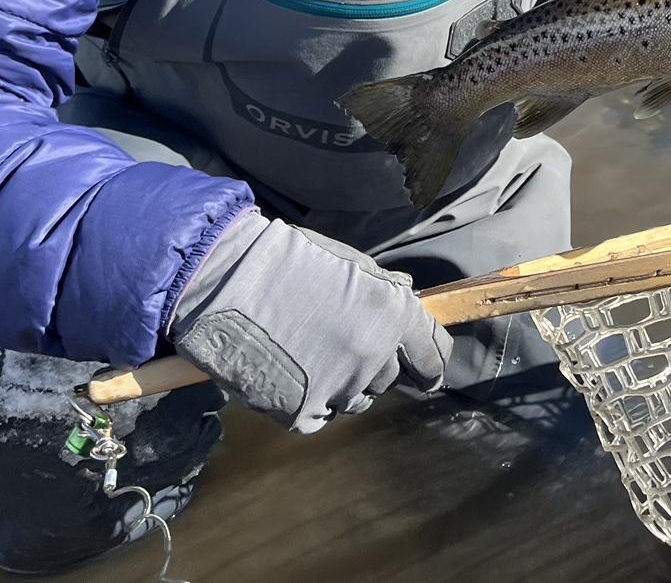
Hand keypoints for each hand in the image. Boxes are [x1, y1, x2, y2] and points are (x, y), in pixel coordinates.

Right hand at [170, 212, 450, 433]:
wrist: (231, 282)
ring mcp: (338, 387)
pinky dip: (314, 399)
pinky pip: (323, 414)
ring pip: (357, 397)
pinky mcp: (302, 412)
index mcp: (394, 315)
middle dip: (376, 363)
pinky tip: (295, 371)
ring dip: (346, 382)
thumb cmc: (295, 263)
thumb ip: (388, 294)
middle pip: (390, 376)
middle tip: (343, 340)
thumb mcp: (357, 266)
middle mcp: (373, 355)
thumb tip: (409, 308)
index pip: (433, 355)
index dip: (430, 362)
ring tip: (314, 352)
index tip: (426, 370)